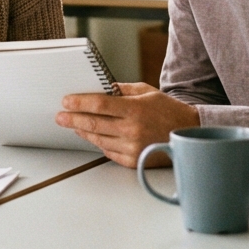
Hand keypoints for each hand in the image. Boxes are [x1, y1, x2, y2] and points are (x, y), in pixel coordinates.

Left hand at [56, 82, 199, 167]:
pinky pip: (107, 151)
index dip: (80, 103)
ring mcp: (132, 147)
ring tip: (72, 124)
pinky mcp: (133, 160)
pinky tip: (91, 136)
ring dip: (82, 131)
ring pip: (98, 139)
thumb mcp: (147, 92)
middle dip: (73, 119)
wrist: (188, 133)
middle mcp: (132, 130)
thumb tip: (100, 88)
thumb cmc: (167, 110)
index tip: (66, 101)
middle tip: (60, 116)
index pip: (100, 104)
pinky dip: (98, 143)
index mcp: (135, 109)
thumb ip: (122, 90)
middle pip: (94, 124)